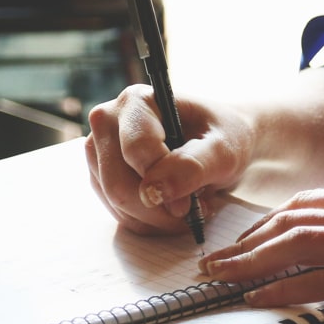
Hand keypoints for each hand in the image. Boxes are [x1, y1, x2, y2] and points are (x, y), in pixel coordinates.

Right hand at [84, 84, 255, 234]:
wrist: (219, 142)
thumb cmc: (223, 137)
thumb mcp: (223, 150)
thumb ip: (192, 166)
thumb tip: (154, 192)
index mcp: (136, 101)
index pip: (136, 151)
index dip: (165, 182)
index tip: (192, 202)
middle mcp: (108, 121)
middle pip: (118, 184)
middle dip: (158, 209)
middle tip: (193, 210)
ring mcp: (100, 151)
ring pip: (116, 204)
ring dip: (156, 218)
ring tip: (188, 206)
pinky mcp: (101, 176)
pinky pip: (119, 213)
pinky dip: (149, 222)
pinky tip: (172, 209)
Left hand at [198, 187, 323, 323]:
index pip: (306, 204)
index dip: (265, 224)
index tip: (242, 242)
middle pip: (291, 221)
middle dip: (245, 243)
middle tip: (214, 263)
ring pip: (297, 246)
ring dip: (250, 263)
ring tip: (221, 280)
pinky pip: (323, 281)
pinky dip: (283, 289)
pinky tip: (258, 298)